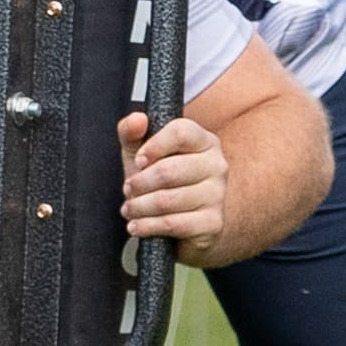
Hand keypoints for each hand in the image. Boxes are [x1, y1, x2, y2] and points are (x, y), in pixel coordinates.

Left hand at [119, 110, 227, 263]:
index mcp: (204, 141)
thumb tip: (137, 119)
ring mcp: (218, 195)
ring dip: (139, 207)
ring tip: (129, 209)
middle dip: (139, 183)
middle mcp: (217, 165)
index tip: (138, 161)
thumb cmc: (159, 183)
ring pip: (167, 200)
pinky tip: (137, 226)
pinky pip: (173, 223)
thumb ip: (132, 132)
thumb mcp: (140, 153)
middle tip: (127, 189)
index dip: (154, 146)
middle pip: (169, 170)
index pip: (180, 132)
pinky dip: (147, 226)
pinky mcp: (213, 223)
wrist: (182, 226)